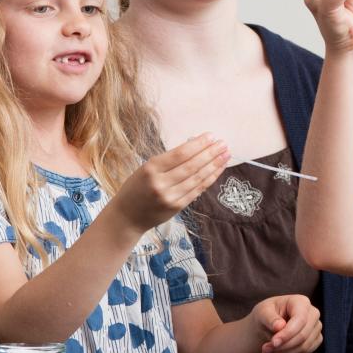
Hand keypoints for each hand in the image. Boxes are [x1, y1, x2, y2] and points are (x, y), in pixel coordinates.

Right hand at [108, 134, 228, 231]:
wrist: (127, 216)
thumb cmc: (137, 188)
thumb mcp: (145, 168)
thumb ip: (168, 161)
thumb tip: (196, 147)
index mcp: (151, 168)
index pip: (180, 154)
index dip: (198, 144)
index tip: (210, 136)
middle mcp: (160, 183)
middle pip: (191, 166)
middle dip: (210, 153)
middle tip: (223, 144)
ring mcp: (170, 197)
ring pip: (197, 178)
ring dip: (214, 165)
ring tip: (225, 155)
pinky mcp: (177, 207)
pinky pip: (197, 190)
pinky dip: (209, 179)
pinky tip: (218, 170)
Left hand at [252, 294, 322, 352]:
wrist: (269, 324)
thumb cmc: (266, 314)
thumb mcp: (262, 312)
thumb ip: (269, 318)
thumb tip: (279, 326)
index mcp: (301, 301)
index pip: (300, 319)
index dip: (287, 333)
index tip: (273, 342)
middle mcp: (313, 313)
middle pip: (303, 335)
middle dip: (283, 345)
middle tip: (266, 349)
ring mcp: (316, 326)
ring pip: (304, 346)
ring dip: (284, 352)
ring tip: (268, 351)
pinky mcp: (316, 339)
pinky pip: (307, 351)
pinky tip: (278, 352)